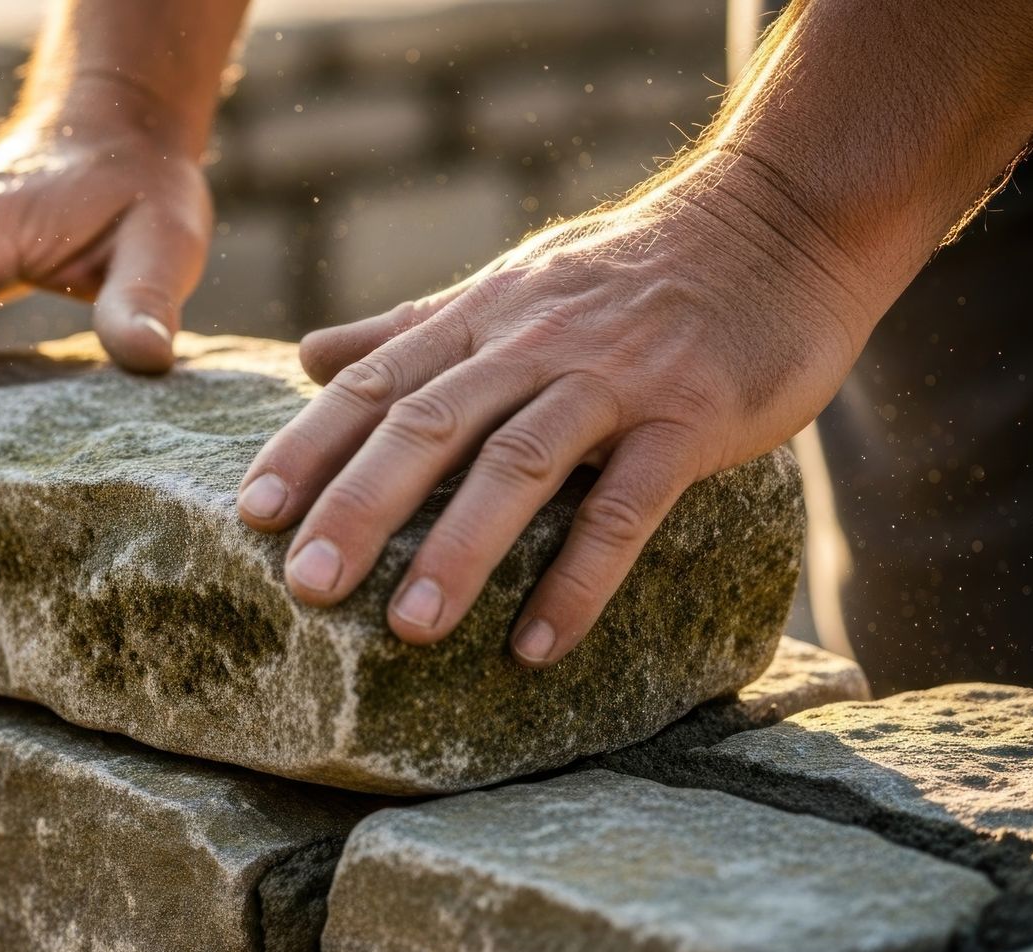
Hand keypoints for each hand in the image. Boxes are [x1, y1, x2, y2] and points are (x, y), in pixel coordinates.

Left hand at [236, 152, 883, 665]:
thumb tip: (310, 357)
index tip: (251, 516)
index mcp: (482, 317)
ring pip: (516, 464)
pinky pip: (624, 507)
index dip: (309, 448)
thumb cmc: (632, 271)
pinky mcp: (689, 421)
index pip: (375, 383)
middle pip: (427, 425)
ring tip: (409, 631)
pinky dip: (578, 578)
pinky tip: (537, 645)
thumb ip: (411, 328)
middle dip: (358, 506)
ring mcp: (611, 382)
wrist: (780, 225)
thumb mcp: (511, 285)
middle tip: (305, 589)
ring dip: (458, 550)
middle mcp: (532, 345)